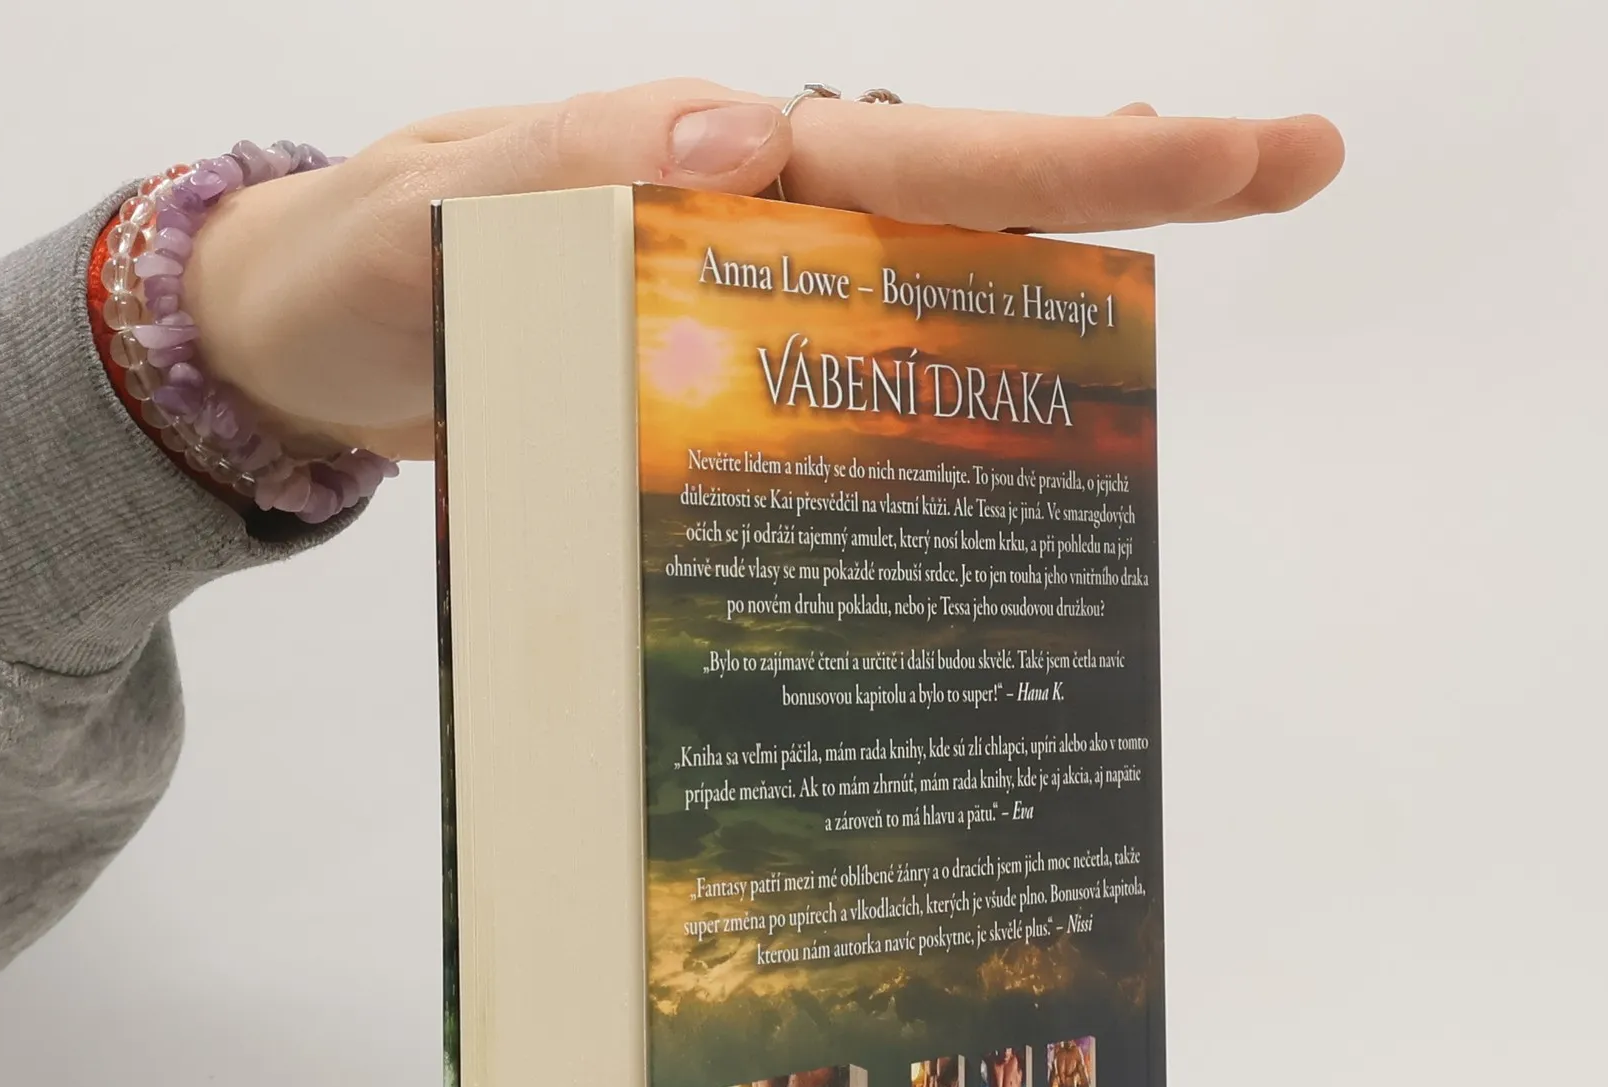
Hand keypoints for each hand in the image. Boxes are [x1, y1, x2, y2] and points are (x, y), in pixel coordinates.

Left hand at [184, 80, 1342, 460]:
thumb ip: (567, 174)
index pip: (928, 156)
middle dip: (1134, 189)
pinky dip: (935, 396)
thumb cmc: (366, 270)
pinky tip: (999, 435)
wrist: (310, 348)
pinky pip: (851, 385)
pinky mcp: (720, 386)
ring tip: (1178, 295)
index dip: (1085, 154)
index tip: (1234, 148)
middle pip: (973, 202)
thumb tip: (751, 129)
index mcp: (721, 171)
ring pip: (934, 290)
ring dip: (1055, 293)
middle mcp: (759, 224)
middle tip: (1298, 166)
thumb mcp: (439, 215)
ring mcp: (749, 307)